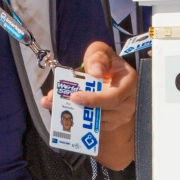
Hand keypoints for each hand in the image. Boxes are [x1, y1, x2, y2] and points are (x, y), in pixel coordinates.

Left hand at [42, 42, 136, 168]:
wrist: (112, 76)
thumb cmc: (106, 63)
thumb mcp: (102, 52)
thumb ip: (98, 57)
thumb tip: (95, 72)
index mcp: (128, 85)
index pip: (112, 98)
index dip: (93, 100)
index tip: (74, 96)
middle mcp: (127, 105)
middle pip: (101, 113)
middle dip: (75, 108)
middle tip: (52, 99)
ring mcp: (119, 117)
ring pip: (93, 122)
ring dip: (70, 113)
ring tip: (50, 103)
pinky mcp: (109, 125)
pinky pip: (91, 126)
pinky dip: (74, 118)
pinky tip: (58, 108)